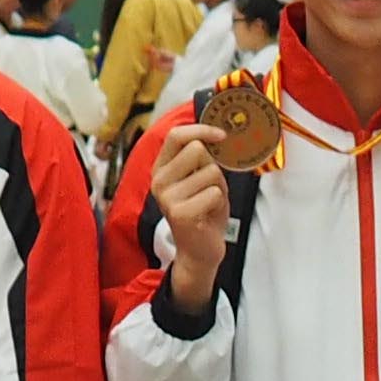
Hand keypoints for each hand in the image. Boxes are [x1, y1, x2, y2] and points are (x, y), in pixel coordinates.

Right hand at [148, 124, 233, 308]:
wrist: (200, 250)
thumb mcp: (201, 178)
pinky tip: (208, 214)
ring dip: (218, 187)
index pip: (176, 135)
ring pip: (210, 172)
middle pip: (197, 149)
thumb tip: (219, 134)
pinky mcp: (179, 213)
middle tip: (209, 187)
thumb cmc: (203, 211)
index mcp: (161, 168)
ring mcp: (167, 197)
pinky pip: (214, 192)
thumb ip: (204, 158)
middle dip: (213, 166)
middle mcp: (158, 181)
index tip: (221, 135)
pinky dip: (219, 202)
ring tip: (209, 203)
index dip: (201, 129)